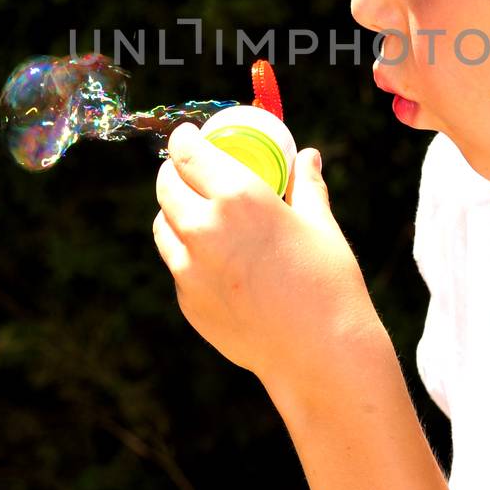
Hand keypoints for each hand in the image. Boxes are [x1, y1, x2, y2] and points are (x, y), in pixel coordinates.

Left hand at [153, 122, 384, 396]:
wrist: (319, 353)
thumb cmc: (328, 282)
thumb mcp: (320, 225)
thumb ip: (306, 185)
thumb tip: (307, 157)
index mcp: (238, 197)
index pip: (188, 153)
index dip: (184, 139)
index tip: (189, 135)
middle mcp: (204, 228)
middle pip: (166, 185)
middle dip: (174, 171)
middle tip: (189, 170)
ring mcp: (190, 269)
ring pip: (162, 226)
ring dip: (173, 211)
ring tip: (195, 211)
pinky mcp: (188, 301)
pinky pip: (176, 264)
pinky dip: (186, 252)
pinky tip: (211, 256)